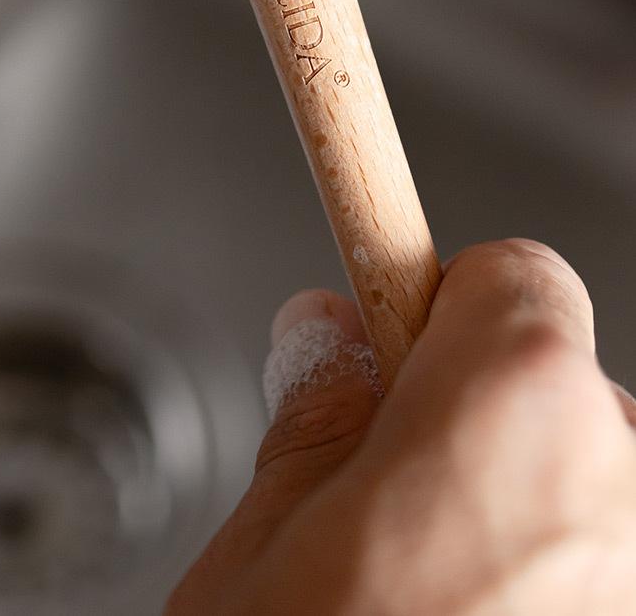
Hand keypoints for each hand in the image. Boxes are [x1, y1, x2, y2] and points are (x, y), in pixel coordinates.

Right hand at [168, 239, 635, 613]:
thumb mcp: (260, 555)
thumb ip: (315, 421)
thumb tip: (328, 334)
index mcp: (515, 412)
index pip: (515, 277)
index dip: (440, 309)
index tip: (397, 344)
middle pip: (566, 399)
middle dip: (482, 439)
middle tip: (391, 535)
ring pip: (602, 506)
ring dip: (537, 539)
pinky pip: (615, 579)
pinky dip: (570, 601)